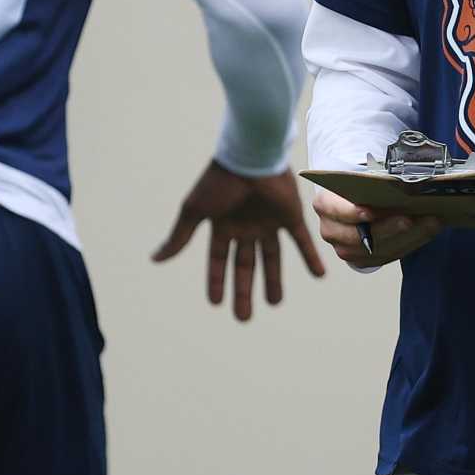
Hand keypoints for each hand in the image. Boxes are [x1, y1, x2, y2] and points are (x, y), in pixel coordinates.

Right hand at [151, 162, 324, 320]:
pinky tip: (319, 275)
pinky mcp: (291, 215)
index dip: (217, 281)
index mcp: (223, 226)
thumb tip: (155, 259)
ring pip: (272, 258)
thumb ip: (180, 236)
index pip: (219, 261)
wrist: (249, 156)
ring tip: (275, 303)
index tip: (215, 303)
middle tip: (243, 318)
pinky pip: (302, 241)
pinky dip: (310, 257)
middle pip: (245, 266)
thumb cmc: (219, 181)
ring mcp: (269, 222)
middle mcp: (246, 227)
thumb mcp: (195, 211)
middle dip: (244, 291)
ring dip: (274, 280)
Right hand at [308, 183, 444, 270]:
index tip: (370, 211)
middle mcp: (331, 230)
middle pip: (356, 236)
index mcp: (325, 204)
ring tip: (429, 222)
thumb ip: (374, 181)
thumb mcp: (362, 178)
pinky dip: (411, 242)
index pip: (334, 209)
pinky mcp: (363, 260)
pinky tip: (428, 229)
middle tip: (408, 218)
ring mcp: (345, 248)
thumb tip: (402, 184)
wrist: (357, 202)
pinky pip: (388, 256)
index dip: (351, 212)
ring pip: (376, 250)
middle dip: (386, 228)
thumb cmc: (361, 187)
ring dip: (406, 237)